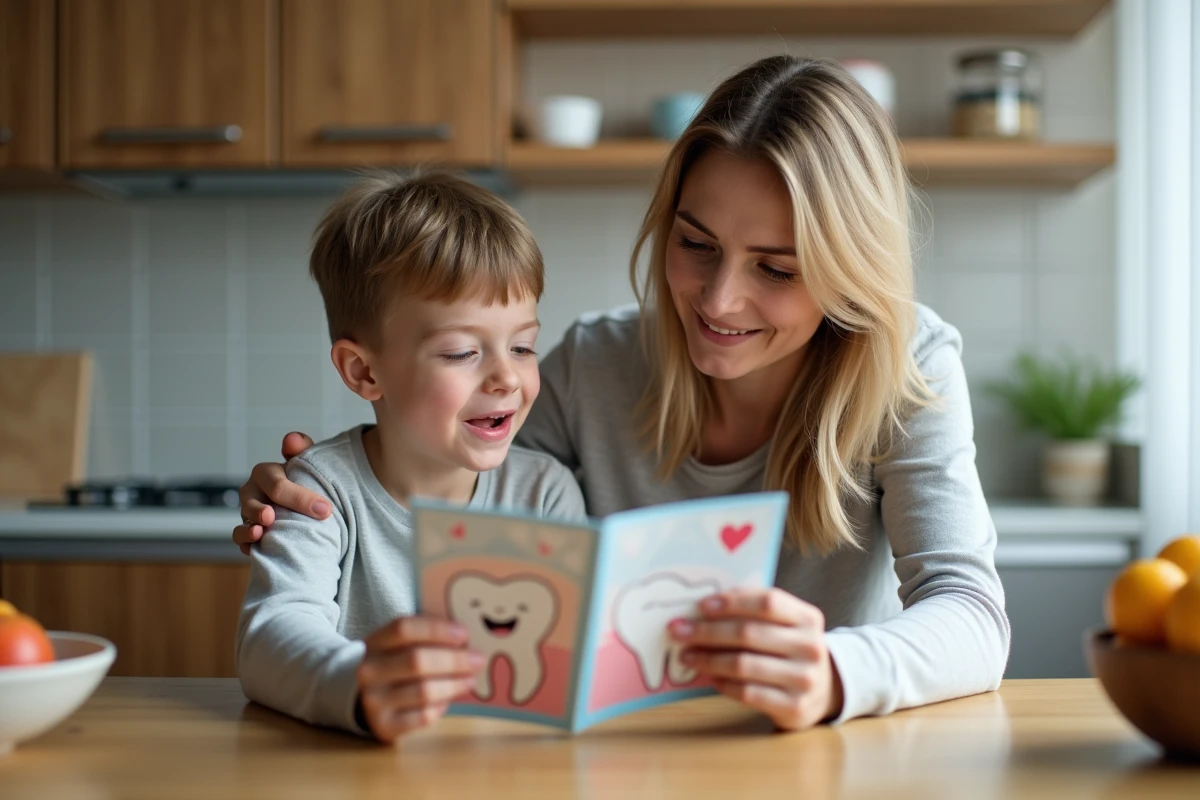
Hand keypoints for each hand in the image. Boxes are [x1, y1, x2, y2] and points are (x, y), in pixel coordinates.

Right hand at [232, 432, 328, 554]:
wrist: (309, 506)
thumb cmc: (307, 481)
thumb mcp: (308, 462)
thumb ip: (301, 447)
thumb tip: (291, 439)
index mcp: (266, 473)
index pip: (276, 483)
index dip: (299, 496)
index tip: (324, 510)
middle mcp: (253, 492)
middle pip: (253, 502)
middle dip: (262, 510)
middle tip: (273, 517)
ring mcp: (248, 514)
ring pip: (244, 521)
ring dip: (248, 528)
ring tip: (259, 533)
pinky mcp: (249, 533)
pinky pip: (241, 539)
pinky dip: (246, 544)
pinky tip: (256, 549)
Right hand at [357, 616, 483, 742]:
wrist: (361, 699)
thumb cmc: (392, 665)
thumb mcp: (398, 646)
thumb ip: (426, 638)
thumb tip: (466, 641)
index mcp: (374, 643)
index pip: (404, 629)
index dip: (437, 630)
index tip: (464, 634)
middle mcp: (370, 671)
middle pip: (417, 660)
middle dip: (454, 660)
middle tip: (478, 659)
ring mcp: (375, 701)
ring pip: (423, 690)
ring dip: (454, 684)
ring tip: (470, 679)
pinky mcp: (385, 726)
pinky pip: (423, 716)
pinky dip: (441, 706)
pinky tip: (448, 699)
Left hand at [670, 587, 842, 730]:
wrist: (823, 690)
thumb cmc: (789, 650)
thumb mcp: (785, 625)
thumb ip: (753, 613)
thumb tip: (702, 609)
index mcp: (808, 618)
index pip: (768, 602)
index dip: (732, 602)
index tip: (701, 605)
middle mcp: (811, 647)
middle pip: (749, 633)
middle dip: (707, 631)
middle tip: (678, 631)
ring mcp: (804, 679)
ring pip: (744, 664)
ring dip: (708, 658)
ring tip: (686, 655)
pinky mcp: (794, 707)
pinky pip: (748, 693)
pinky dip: (723, 683)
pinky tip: (709, 676)